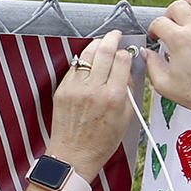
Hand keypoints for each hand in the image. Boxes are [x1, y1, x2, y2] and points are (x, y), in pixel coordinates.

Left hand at [45, 30, 135, 172]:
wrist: (74, 155)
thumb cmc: (102, 141)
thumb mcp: (126, 117)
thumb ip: (127, 90)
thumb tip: (126, 69)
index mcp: (114, 96)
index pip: (122, 60)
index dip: (126, 52)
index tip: (127, 51)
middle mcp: (94, 90)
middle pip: (104, 51)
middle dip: (112, 38)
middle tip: (115, 34)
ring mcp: (75, 89)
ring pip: (87, 55)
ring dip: (96, 44)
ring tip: (102, 41)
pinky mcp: (62, 91)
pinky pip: (74, 68)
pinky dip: (83, 61)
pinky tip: (89, 60)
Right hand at [143, 0, 190, 131]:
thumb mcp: (164, 85)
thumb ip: (151, 66)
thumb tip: (148, 54)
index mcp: (181, 40)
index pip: (159, 22)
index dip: (153, 29)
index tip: (156, 36)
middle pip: (177, 6)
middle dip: (168, 15)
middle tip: (169, 25)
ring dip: (190, 2)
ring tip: (187, 12)